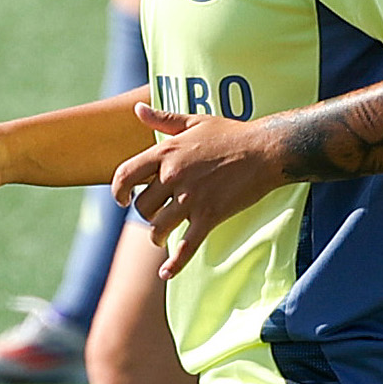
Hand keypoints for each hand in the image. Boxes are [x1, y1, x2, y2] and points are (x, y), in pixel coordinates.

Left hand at [112, 105, 287, 274]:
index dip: (117, 191)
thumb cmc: (231, 133)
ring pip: (158, 227)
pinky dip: (175, 263)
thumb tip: (138, 109)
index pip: (124, 175)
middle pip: (142, 206)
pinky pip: (187, 245)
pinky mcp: (209, 215)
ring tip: (160, 238)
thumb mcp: (194, 122)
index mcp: (165, 153)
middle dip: (146, 213)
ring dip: (156, 236)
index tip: (120, 200)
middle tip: (156, 215)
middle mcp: (172, 176)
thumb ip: (163, 119)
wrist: (266, 149)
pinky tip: (166, 274)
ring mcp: (190, 198)